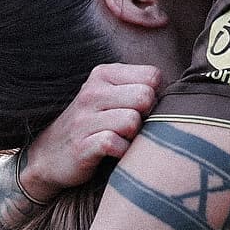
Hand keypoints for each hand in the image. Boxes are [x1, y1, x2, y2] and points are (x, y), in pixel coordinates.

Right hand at [19, 64, 159, 200]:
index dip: (156, 96)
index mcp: (104, 74)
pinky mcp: (82, 146)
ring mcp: (85, 119)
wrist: (48, 155)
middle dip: (146, 116)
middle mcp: (92, 92)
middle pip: (146, 97)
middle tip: (132, 128)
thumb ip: (139, 87)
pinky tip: (114, 154)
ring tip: (122, 140)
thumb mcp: (109, 96)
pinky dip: (122, 154)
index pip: (152, 75)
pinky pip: (116, 145)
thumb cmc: (93, 125)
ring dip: (134, 137)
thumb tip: (181, 93)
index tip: (141, 109)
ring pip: (133, 122)